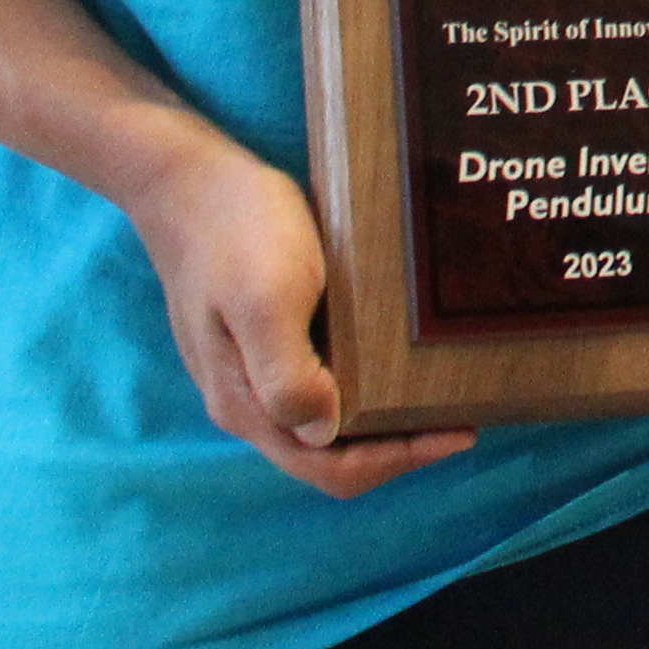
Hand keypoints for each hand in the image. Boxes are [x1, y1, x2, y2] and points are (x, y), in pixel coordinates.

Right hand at [117, 120, 474, 499]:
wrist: (186, 182)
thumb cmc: (233, 232)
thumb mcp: (267, 295)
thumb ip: (286, 371)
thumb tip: (323, 431)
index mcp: (247, 403)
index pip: (329, 467)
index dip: (397, 460)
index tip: (460, 431)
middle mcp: (249, 401)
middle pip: (330, 456)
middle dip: (398, 447)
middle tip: (462, 414)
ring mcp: (253, 373)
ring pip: (327, 424)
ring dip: (383, 421)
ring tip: (440, 393)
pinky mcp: (264, 343)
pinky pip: (321, 384)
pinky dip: (364, 388)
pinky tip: (397, 360)